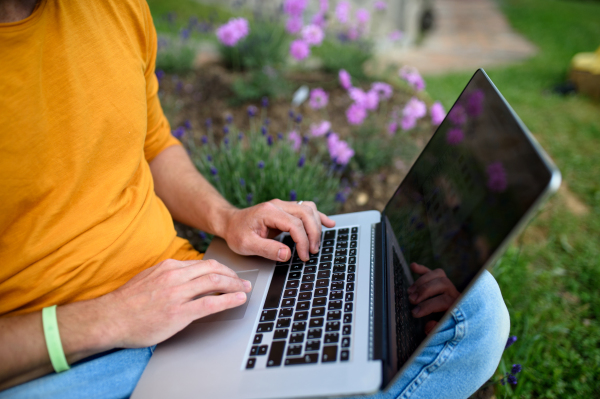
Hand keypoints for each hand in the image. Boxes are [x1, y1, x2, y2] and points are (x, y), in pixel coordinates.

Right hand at [99, 258, 251, 347]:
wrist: (109, 318)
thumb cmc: (127, 302)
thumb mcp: (149, 278)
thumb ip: (168, 275)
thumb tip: (187, 278)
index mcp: (169, 267)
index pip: (203, 264)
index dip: (221, 269)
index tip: (230, 275)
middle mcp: (175, 276)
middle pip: (213, 270)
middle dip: (232, 275)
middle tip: (243, 282)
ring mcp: (177, 294)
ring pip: (214, 283)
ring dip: (235, 286)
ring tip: (245, 290)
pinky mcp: (178, 312)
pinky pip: (210, 304)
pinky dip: (228, 300)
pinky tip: (238, 300)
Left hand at [223, 199, 335, 261]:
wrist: (230, 223)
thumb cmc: (237, 233)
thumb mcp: (247, 245)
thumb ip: (267, 249)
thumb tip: (287, 254)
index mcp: (268, 211)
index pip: (295, 224)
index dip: (303, 241)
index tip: (304, 256)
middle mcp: (278, 205)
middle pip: (306, 214)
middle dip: (313, 234)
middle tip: (312, 252)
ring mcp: (283, 205)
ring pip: (309, 209)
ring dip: (317, 226)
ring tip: (316, 244)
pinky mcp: (286, 210)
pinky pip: (307, 209)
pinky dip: (319, 217)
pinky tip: (329, 223)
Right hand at [407, 263, 459, 334]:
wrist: (461, 322)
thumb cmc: (450, 327)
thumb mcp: (445, 331)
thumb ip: (437, 330)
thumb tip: (427, 326)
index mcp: (457, 305)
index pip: (443, 301)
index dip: (427, 306)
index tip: (414, 313)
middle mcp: (455, 292)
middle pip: (442, 283)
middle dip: (424, 291)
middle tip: (411, 300)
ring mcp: (449, 285)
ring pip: (438, 274)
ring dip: (422, 281)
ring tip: (410, 291)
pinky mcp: (441, 281)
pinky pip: (433, 271)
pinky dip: (422, 269)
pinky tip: (413, 266)